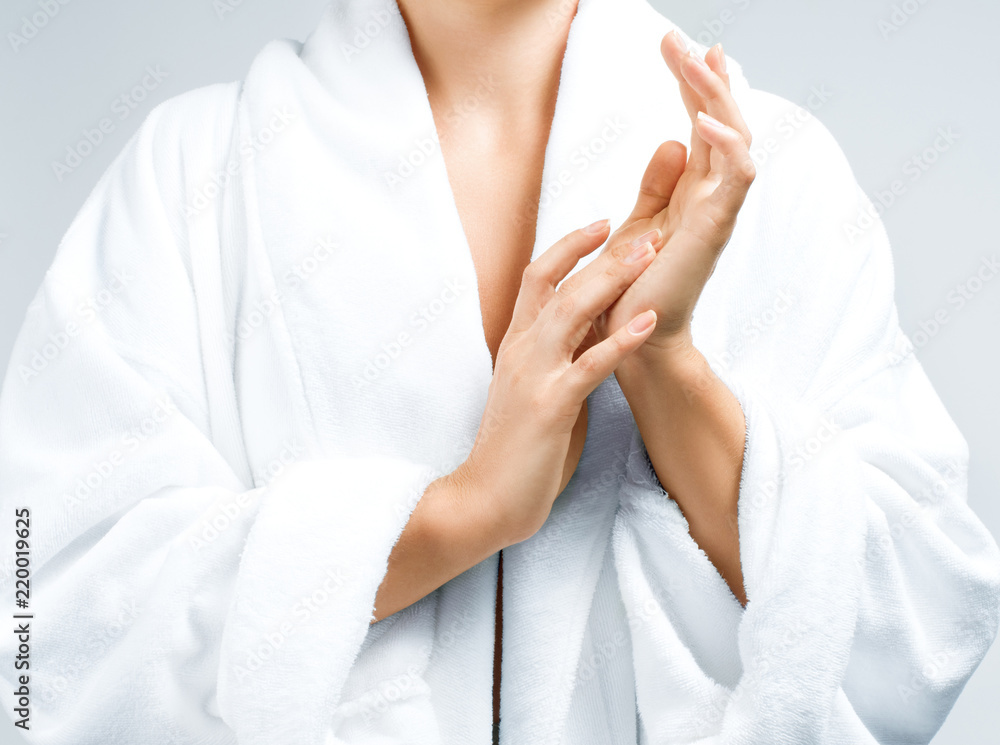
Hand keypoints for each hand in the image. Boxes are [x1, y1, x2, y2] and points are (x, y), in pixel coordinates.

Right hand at [452, 220, 659, 544]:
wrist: (483, 499)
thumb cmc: (513, 451)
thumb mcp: (532, 392)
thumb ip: (556, 362)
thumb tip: (589, 343)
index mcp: (517, 345)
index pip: (538, 278)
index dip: (569, 246)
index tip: (603, 225)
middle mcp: (522, 351)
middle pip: (559, 283)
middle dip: (603, 254)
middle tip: (644, 233)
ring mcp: (534, 376)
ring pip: (571, 311)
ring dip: (612, 279)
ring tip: (648, 256)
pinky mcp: (550, 406)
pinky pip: (589, 365)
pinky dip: (620, 340)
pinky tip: (648, 322)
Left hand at [593, 31, 755, 355]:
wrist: (634, 338)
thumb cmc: (635, 288)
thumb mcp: (640, 224)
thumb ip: (658, 185)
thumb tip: (671, 141)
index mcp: (692, 192)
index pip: (697, 123)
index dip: (689, 83)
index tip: (673, 45)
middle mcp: (711, 196)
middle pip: (719, 120)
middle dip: (703, 76)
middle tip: (681, 39)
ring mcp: (717, 210)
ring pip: (735, 138)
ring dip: (717, 97)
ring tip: (697, 59)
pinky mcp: (715, 230)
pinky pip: (736, 178)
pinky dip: (725, 145)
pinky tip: (700, 119)